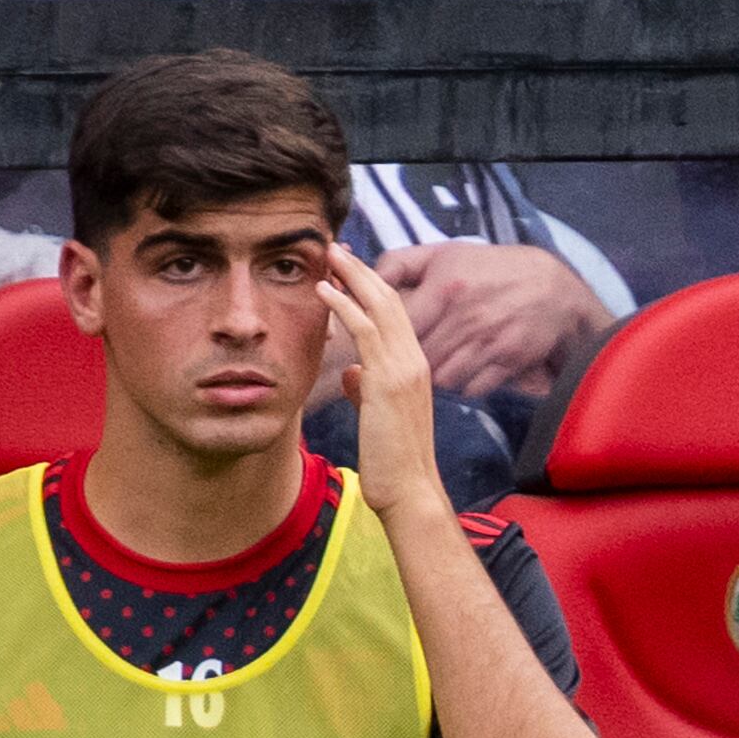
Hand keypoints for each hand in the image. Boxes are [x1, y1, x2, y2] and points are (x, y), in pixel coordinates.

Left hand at [314, 241, 447, 524]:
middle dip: (361, 269)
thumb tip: (350, 373)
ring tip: (327, 254)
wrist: (410, 491)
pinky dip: (343, 304)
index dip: (371, 286)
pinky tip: (323, 289)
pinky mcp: (389, 379)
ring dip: (351, 276)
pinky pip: (365, 330)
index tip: (347, 266)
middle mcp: (415, 361)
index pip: (395, 314)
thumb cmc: (393, 462)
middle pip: (390, 299)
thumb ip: (367, 388)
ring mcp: (405, 368)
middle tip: (335, 246)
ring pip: (380, 306)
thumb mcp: (379, 416)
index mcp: (415, 368)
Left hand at [375, 241, 609, 402]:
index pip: (398, 321)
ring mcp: (488, 343)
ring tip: (432, 362)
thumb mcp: (444, 253)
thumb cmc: (491, 268)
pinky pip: (471, 388)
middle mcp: (465, 317)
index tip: (378, 334)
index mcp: (444, 287)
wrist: (553, 288)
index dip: (384, 332)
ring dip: (434, 373)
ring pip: (442, 376)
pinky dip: (462, 384)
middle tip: (403, 355)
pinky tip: (461, 369)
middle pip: (418, 355)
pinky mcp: (507, 363)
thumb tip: (365, 275)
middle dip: (407, 358)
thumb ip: (400, 263)